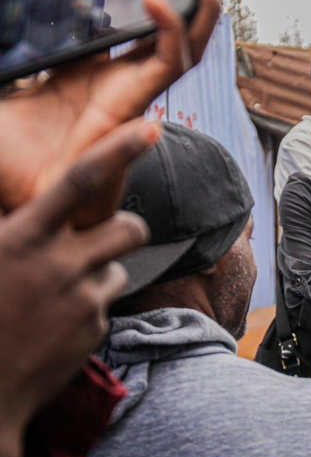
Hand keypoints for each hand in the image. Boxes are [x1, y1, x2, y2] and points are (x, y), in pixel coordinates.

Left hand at [0, 0, 219, 224]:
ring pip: (183, 50)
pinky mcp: (135, 104)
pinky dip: (171, 32)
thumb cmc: (15, 155)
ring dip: (198, 15)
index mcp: (93, 73)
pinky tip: (155, 0)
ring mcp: (132, 92)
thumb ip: (19, 68)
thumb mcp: (9, 93)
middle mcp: (120, 83)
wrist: (25, 192)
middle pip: (170, 39)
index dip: (149, 7)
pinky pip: (168, 65)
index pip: (133, 31)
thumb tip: (9, 30)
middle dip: (190, 8)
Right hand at [0, 122, 154, 434]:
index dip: (119, 149)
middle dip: (129, 228)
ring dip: (100, 273)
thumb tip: (29, 209)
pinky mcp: (96, 328)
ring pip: (118, 269)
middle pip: (130, 227)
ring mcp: (82, 298)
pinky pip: (106, 305)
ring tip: (59, 294)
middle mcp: (59, 263)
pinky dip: (88, 310)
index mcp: (23, 237)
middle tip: (112, 236)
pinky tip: (53, 326)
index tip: (151, 127)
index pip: (80, 180)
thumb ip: (14, 227)